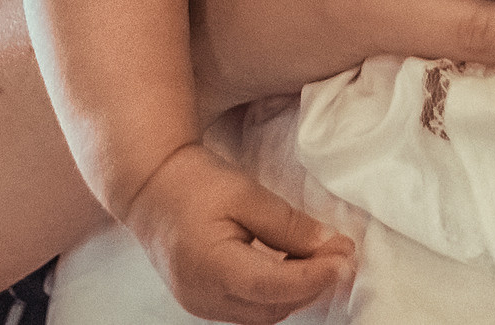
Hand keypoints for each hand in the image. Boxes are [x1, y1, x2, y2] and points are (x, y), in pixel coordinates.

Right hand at [121, 143, 353, 324]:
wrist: (149, 189)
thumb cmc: (194, 183)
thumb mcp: (245, 193)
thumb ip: (288, 224)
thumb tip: (330, 246)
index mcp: (212, 266)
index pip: (274, 285)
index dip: (315, 275)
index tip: (345, 257)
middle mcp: (204, 296)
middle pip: (272, 307)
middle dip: (311, 285)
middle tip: (341, 256)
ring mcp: (200, 305)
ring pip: (263, 314)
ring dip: (295, 292)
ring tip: (320, 259)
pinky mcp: (202, 303)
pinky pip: (248, 309)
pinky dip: (275, 294)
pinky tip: (291, 268)